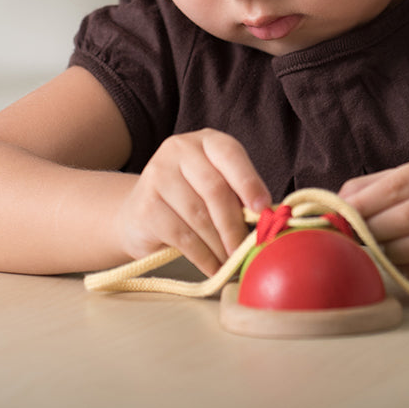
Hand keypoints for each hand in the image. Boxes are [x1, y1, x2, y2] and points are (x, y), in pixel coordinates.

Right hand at [116, 129, 270, 276]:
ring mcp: (157, 175)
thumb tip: (269, 220)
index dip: (249, 182)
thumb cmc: (190, 199)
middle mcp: (179, 149)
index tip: (264, 210)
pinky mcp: (145, 205)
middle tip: (246, 250)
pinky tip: (213, 267)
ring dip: (220, 245)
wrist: (139, 214)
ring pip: (199, 216)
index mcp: (206, 140)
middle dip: (235, 225)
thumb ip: (239, 195)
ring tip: (231, 262)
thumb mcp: (216, 186)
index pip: (230, 154)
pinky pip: (182, 236)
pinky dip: (202, 256)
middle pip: (215, 190)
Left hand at [338, 152, 408, 287]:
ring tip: (376, 249)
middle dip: (373, 230)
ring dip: (387, 253)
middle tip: (353, 237)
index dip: (365, 203)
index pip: (398, 185)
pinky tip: (397, 264)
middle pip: (407, 217)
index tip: (340, 216)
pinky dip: (404, 272)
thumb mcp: (404, 180)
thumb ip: (367, 188)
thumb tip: (331, 207)